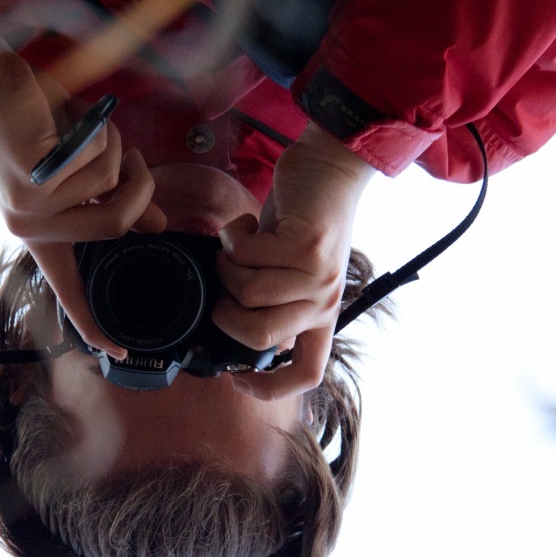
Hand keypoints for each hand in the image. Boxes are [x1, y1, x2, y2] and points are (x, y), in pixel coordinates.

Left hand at [0, 52, 166, 358]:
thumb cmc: (32, 121)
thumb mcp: (77, 168)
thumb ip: (110, 198)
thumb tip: (153, 225)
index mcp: (37, 232)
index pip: (67, 289)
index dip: (94, 323)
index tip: (118, 356)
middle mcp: (28, 227)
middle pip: (116, 224)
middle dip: (139, 184)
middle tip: (136, 158)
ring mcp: (27, 206)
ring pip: (109, 184)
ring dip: (113, 146)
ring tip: (86, 129)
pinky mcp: (32, 179)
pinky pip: (97, 161)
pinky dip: (99, 132)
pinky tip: (70, 121)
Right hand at [212, 123, 374, 399]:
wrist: (331, 167)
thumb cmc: (300, 219)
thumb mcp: (291, 270)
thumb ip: (272, 301)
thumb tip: (229, 325)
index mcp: (321, 315)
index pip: (307, 373)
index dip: (270, 389)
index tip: (238, 380)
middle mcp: (324, 302)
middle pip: (259, 335)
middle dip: (224, 311)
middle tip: (224, 285)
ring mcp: (318, 276)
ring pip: (246, 291)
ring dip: (226, 265)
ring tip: (239, 245)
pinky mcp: (306, 246)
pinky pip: (246, 257)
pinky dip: (233, 237)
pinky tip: (247, 224)